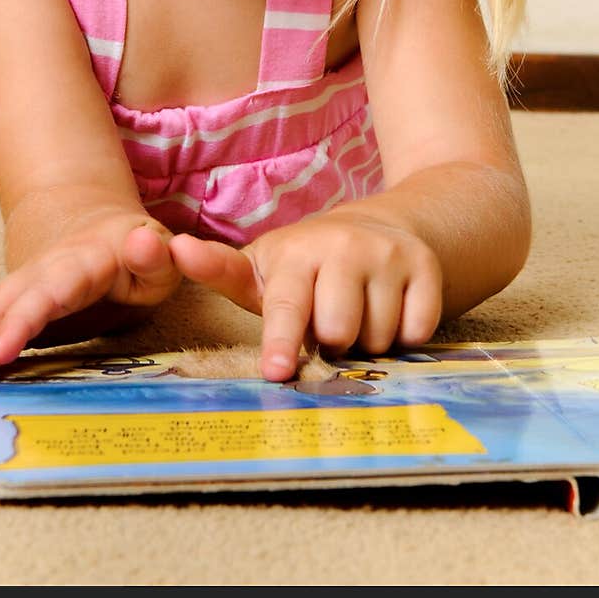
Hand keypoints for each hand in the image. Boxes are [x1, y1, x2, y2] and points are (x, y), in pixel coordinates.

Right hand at [0, 213, 180, 395]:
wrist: (102, 229)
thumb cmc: (138, 254)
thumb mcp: (160, 255)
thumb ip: (158, 254)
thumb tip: (142, 242)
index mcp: (80, 264)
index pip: (45, 292)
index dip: (18, 321)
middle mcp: (39, 272)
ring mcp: (17, 283)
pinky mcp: (4, 298)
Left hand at [169, 210, 442, 380]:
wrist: (385, 226)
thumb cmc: (309, 264)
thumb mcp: (264, 267)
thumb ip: (220, 270)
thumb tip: (174, 249)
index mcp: (293, 253)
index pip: (285, 306)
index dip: (281, 340)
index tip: (277, 371)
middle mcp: (340, 246)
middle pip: (337, 334)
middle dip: (332, 343)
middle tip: (329, 323)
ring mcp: (385, 253)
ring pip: (377, 338)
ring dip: (368, 341)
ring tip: (360, 312)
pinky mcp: (425, 265)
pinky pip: (416, 330)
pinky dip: (405, 335)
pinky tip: (392, 309)